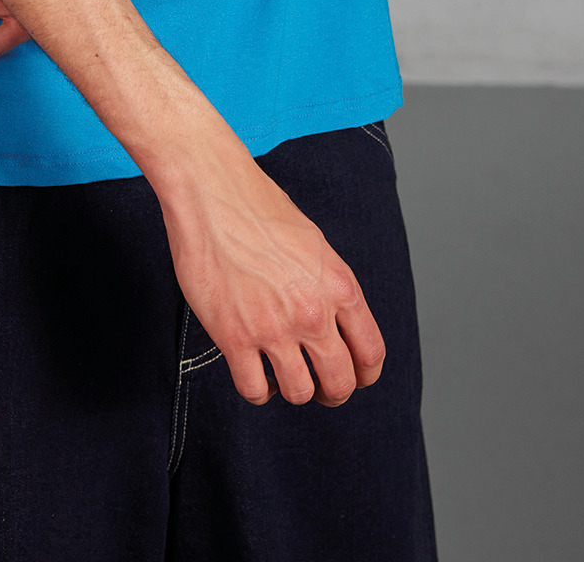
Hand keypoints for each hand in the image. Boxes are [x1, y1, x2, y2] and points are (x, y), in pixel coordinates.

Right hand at [155, 139, 385, 406]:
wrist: (212, 191)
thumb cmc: (259, 207)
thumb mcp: (314, 245)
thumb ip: (329, 288)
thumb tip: (334, 324)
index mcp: (339, 286)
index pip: (371, 353)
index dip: (365, 374)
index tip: (354, 377)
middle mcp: (313, 313)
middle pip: (340, 383)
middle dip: (333, 392)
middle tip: (320, 388)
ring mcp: (273, 328)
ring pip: (298, 392)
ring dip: (293, 390)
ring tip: (282, 376)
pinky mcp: (234, 337)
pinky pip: (254, 389)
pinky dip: (258, 390)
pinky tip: (255, 374)